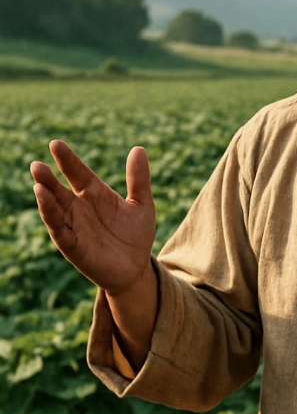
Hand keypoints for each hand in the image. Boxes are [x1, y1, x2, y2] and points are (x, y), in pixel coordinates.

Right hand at [30, 140, 155, 294]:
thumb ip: (139, 179)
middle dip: (47, 178)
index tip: (56, 144)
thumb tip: (139, 148)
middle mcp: (80, 207)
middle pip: (59, 189)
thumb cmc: (136, 236)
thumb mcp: (142, 205)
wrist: (137, 269)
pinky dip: (51, 217)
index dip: (68, 160)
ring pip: (54, 209)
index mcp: (95, 194)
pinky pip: (58, 230)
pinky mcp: (72, 245)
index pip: (78, 173)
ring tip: (39, 184)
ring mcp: (74, 226)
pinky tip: (46, 205)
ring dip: (45, 197)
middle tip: (37, 165)